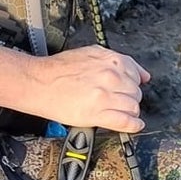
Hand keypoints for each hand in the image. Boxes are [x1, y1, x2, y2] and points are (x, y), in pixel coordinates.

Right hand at [27, 46, 150, 132]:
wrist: (39, 83)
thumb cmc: (59, 70)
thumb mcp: (91, 54)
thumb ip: (117, 61)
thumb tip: (142, 74)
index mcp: (111, 61)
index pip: (137, 75)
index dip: (133, 83)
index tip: (129, 88)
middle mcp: (110, 77)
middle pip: (136, 92)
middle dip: (130, 97)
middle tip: (119, 100)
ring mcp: (105, 96)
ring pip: (133, 107)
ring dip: (130, 111)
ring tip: (121, 111)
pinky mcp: (97, 114)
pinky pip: (125, 122)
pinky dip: (133, 126)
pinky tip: (133, 125)